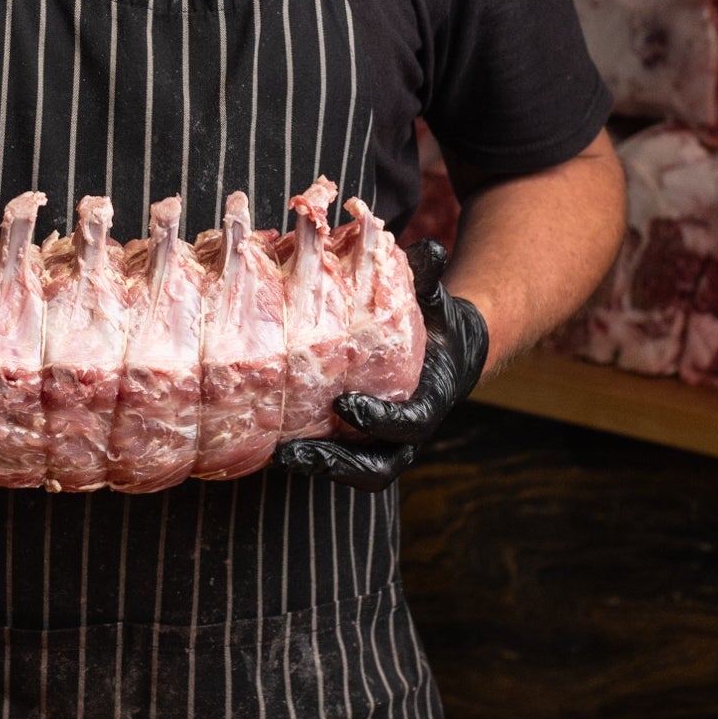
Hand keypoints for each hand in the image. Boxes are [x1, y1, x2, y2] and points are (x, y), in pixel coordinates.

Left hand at [277, 238, 488, 492]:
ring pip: (354, 470)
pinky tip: (270, 442)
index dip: (377, 419)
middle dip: (336, 461)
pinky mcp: (361, 441)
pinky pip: (338, 459)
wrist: (446, 352)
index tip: (343, 404)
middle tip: (294, 450)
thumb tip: (428, 248)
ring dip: (316, 465)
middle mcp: (407, 433)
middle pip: (376, 466)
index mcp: (428, 402)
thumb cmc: (436, 323)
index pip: (407, 424)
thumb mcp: (434, 300)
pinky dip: (309, 455)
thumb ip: (428, 279)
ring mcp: (385, 443)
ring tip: (276, 455)